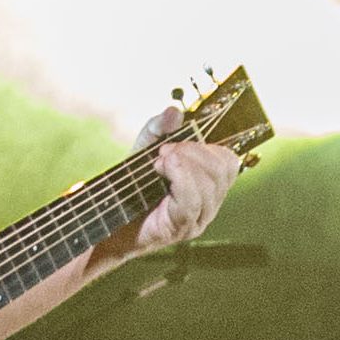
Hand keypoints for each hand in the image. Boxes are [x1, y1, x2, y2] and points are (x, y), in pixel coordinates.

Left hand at [99, 121, 239, 268]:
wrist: (110, 215)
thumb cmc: (131, 184)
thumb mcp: (145, 148)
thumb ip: (160, 127)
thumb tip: (174, 112)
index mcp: (209, 184)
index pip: (228, 162)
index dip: (206, 146)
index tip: (175, 144)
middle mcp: (210, 203)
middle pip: (221, 170)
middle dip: (192, 152)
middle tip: (164, 152)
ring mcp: (200, 218)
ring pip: (209, 185)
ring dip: (182, 164)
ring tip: (158, 163)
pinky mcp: (183, 228)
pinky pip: (192, 201)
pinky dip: (179, 178)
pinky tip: (161, 170)